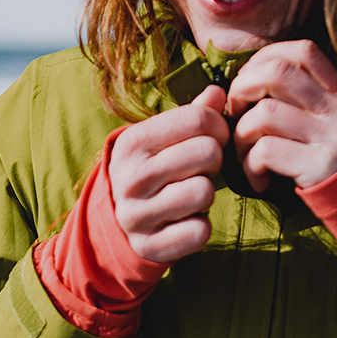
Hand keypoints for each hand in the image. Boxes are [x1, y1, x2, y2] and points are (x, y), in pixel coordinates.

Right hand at [107, 85, 229, 261]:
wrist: (117, 220)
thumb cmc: (149, 168)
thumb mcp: (160, 137)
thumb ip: (192, 114)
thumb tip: (219, 92)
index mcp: (133, 142)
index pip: (198, 119)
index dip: (219, 127)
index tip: (215, 137)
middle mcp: (131, 177)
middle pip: (208, 153)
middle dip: (215, 159)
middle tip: (204, 167)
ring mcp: (137, 215)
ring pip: (205, 192)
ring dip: (207, 193)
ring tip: (192, 193)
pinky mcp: (150, 246)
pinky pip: (200, 231)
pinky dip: (201, 226)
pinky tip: (187, 219)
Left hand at [226, 41, 336, 191]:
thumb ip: (310, 98)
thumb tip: (253, 79)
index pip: (303, 51)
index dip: (266, 57)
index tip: (248, 78)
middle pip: (277, 74)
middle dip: (242, 86)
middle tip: (235, 110)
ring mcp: (332, 138)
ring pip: (264, 113)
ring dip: (241, 133)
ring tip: (244, 152)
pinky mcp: (319, 168)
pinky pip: (266, 152)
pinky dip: (250, 165)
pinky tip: (258, 178)